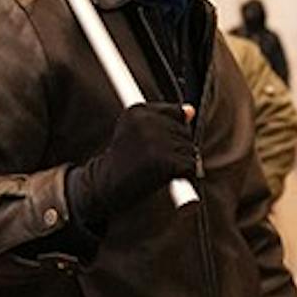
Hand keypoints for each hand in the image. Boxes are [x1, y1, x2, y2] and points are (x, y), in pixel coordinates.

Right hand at [68, 102, 195, 222]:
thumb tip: (191, 111)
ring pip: (190, 149)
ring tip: (157, 169)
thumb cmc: (124, 159)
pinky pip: (191, 166)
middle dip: (177, 148)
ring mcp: (156, 142)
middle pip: (185, 131)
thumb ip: (164, 118)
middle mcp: (146, 122)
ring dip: (180, 162)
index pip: (176, 112)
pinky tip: (166, 178)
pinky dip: (185, 175)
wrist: (106, 186)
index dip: (170, 132)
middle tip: (152, 160)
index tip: (151, 144)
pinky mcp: (165, 162)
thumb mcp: (137, 131)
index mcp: (138, 110)